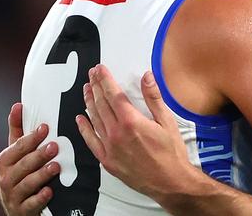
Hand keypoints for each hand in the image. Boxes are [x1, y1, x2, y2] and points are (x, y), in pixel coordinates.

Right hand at [0, 103, 59, 215]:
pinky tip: (49, 191)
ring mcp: (12, 196)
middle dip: (38, 155)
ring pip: (27, 184)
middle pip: (22, 165)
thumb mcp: (15, 153)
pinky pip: (30, 204)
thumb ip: (17, 130)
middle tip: (54, 146)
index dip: (30, 138)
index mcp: (4, 161)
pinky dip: (39, 198)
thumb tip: (18, 105)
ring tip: (56, 166)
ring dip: (41, 174)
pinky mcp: (21, 210)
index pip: (17, 147)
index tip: (45, 127)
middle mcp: (5, 179)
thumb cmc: (19, 174)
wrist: (17, 207)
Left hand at [76, 65, 192, 198]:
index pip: (114, 94)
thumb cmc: (171, 152)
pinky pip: (91, 141)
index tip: (100, 69)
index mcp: (131, 121)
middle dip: (96, 86)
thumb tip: (146, 76)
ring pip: (94, 119)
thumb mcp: (167, 121)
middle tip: (92, 75)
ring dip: (89, 102)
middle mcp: (117, 133)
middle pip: (102, 104)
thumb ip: (154, 97)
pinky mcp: (107, 160)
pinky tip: (80, 118)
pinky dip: (84, 128)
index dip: (105, 79)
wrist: (170, 182)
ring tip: (87, 89)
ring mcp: (110, 148)